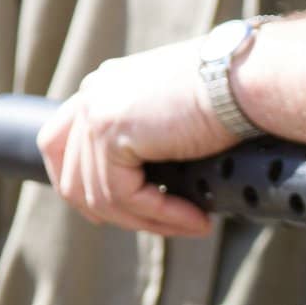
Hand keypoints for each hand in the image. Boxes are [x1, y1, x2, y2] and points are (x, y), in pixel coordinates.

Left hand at [37, 40, 236, 235]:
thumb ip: (149, 139)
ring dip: (148, 221)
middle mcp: (92, 96)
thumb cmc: (229, 91)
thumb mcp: (176, 114)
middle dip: (116, 215)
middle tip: (163, 227)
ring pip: (102, 197)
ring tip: (191, 225)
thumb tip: (149, 187)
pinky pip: (125, 196)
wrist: (244, 77)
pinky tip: (196, 219)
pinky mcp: (111, 133)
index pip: (61, 146)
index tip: (112, 216)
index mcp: (103, 88)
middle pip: (73, 179)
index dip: (82, 189)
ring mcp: (96, 113)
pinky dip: (162, 215)